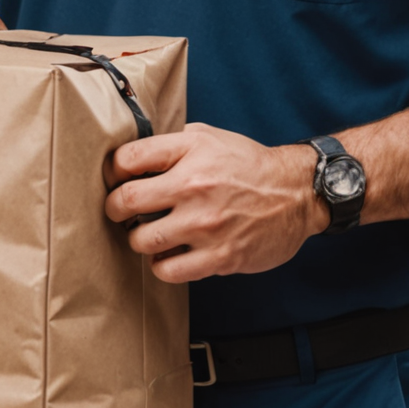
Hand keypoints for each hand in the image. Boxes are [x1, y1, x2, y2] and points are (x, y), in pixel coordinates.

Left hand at [102, 123, 324, 282]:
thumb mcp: (209, 137)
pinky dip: (161, 265)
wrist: (296, 193)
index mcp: (189, 151)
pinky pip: (167, 270)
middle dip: (115, 208)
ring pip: (141, 241)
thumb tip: (132, 155)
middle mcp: (193, 186)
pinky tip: (168, 254)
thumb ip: (171, 143)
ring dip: (139, 239)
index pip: (126, 159)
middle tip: (120, 210)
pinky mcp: (218, 257)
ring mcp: (205, 225)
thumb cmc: (248, 164)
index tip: (115, 179)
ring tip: (149, 233)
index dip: (113, 171)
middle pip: (124, 201)